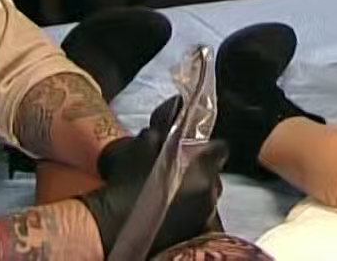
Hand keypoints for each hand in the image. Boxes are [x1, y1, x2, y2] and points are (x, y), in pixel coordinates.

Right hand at [78, 98, 227, 257]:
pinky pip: (198, 213)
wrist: (116, 224)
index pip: (220, 148)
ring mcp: (204, 214)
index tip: (193, 146)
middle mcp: (210, 191)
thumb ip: (163, 125)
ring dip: (194, 189)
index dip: (208, 145)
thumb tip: (176, 104)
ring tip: (171, 189)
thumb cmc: (129, 183)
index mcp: (202, 167)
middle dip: (200, 169)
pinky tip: (170, 206)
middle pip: (213, 173)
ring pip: (206, 194)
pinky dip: (189, 208)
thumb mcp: (142, 146)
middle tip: (177, 168)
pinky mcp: (195, 232)